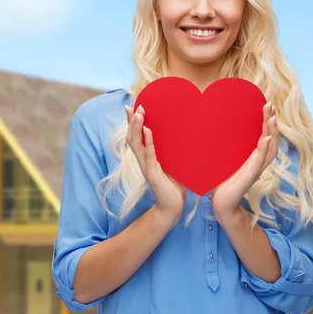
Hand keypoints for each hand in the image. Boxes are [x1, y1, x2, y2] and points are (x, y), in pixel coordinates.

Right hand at [125, 104, 186, 226]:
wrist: (174, 206)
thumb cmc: (174, 183)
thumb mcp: (172, 162)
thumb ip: (171, 150)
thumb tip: (182, 131)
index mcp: (146, 156)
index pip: (135, 136)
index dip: (131, 122)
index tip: (130, 106)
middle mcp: (143, 160)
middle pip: (131, 137)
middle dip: (132, 121)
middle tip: (134, 107)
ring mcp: (146, 167)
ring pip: (136, 144)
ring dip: (136, 128)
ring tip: (139, 114)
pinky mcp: (153, 174)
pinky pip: (149, 155)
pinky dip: (148, 142)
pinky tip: (148, 131)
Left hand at [211, 102, 278, 223]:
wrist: (221, 205)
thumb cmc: (220, 182)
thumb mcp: (223, 160)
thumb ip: (224, 147)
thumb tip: (210, 127)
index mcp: (252, 157)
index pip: (264, 135)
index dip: (266, 121)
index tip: (266, 104)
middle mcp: (257, 162)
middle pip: (271, 139)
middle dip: (271, 121)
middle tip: (270, 104)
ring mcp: (255, 170)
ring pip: (270, 149)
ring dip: (272, 132)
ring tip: (272, 118)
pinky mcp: (250, 177)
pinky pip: (260, 162)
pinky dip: (264, 150)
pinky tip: (265, 139)